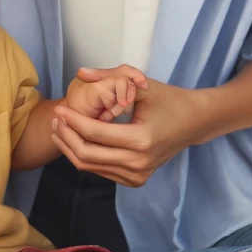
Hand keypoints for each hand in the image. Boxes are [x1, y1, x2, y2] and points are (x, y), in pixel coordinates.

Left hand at [51, 71, 209, 186]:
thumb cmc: (169, 101)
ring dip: (71, 148)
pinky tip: (77, 140)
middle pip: (87, 155)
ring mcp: (137, 175)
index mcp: (141, 139)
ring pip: (91, 166)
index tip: (60, 109)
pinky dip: (85, 156)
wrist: (194, 123)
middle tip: (56, 120)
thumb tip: (81, 72)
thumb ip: (110, 78)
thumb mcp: (142, 86)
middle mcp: (138, 162)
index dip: (73, 121)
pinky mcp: (135, 180)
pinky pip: (101, 170)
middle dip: (66, 137)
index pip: (95, 133)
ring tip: (61, 128)